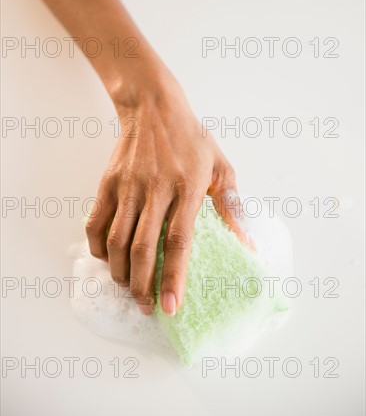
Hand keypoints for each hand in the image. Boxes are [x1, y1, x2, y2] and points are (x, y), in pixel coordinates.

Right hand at [86, 65, 252, 315]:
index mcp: (188, 188)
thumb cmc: (192, 139)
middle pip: (144, 248)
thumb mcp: (222, 167)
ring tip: (129, 289)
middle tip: (147, 307)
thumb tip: (248, 245)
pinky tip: (108, 260)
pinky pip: (96, 222)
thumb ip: (233, 207)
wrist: (154, 108)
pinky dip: (97, 248)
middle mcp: (156, 190)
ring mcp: (128, 187)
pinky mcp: (108, 183)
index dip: (174, 277)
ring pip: (117, 240)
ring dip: (121, 272)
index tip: (172, 306)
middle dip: (144, 285)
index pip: (179, 241)